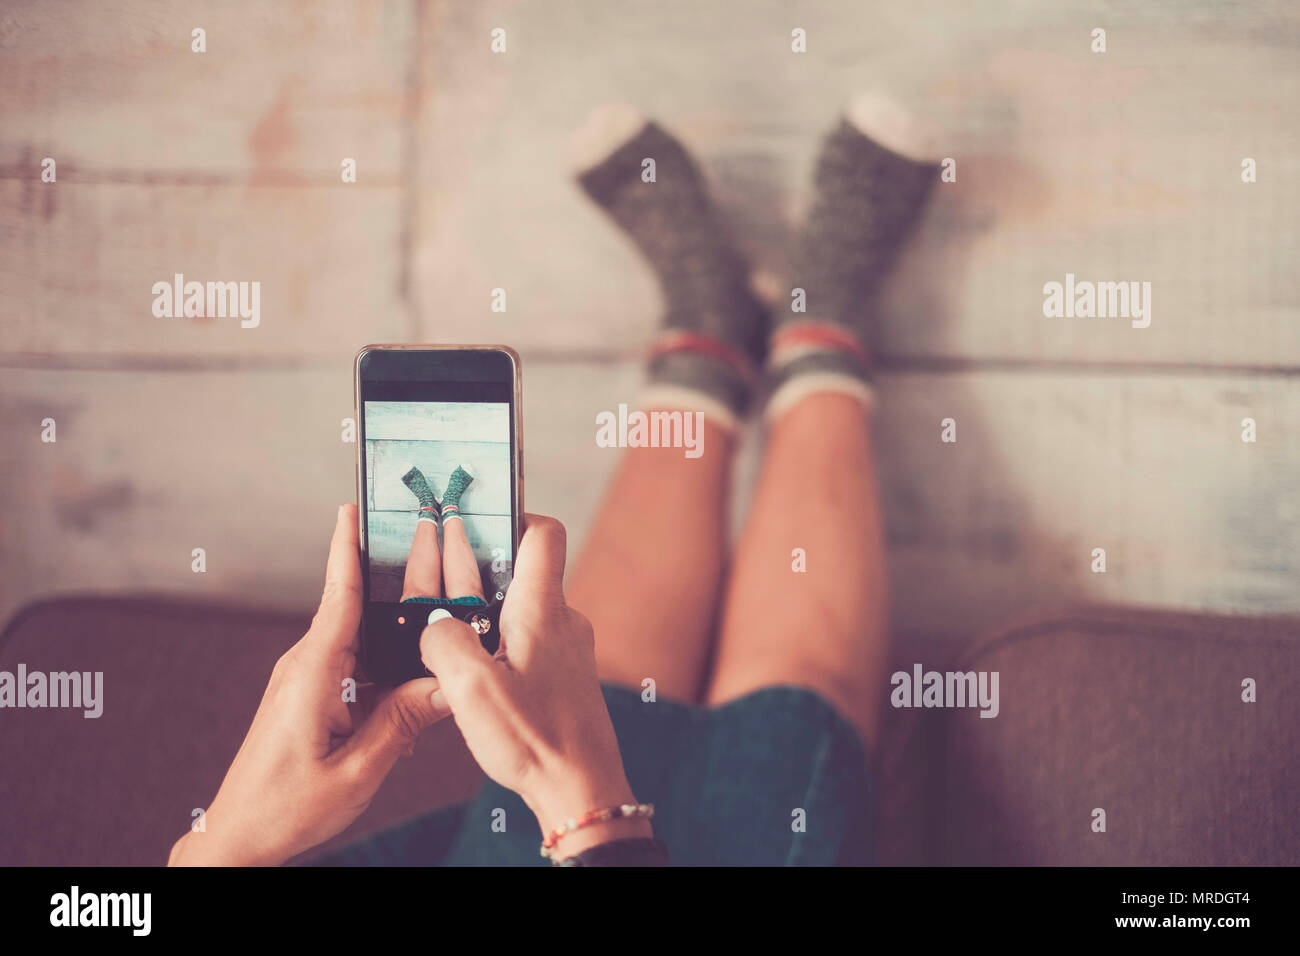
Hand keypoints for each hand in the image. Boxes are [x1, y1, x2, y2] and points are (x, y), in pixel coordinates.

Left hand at [168, 504, 449, 865]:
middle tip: (432, 545)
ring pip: (361, 638)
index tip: (355, 505)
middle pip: (357, 606)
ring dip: (395, 625)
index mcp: (315, 672)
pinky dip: (386, 660)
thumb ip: (404, 722)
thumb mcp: (359, 770)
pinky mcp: (312, 697)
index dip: (347, 548)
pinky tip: (416, 672)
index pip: (338, 595)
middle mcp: (308, 665)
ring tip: (439, 606)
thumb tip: (448, 683)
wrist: (239, 839)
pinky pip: (356, 664)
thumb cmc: (287, 808)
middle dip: (394, 577)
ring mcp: (308, 680)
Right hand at [420, 514, 651, 857]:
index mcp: (542, 610)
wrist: (582, 791)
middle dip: (478, 572)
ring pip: (522, 612)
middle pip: (522, 572)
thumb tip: (434, 623)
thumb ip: (443, 640)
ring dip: (486, 615)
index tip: (476, 522)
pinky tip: (474, 673)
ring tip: (447, 634)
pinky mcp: (565, 677)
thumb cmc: (535, 740)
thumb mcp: (470, 688)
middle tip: (437, 579)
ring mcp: (567, 650)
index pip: (543, 533)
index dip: (512, 516)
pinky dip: (499, 646)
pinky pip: (528, 644)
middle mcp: (562, 621)